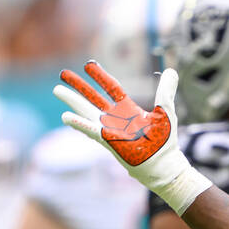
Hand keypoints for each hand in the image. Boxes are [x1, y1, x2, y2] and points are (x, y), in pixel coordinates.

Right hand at [54, 62, 208, 213]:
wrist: (163, 164)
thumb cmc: (164, 141)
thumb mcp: (166, 111)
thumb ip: (165, 91)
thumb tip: (171, 71)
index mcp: (128, 109)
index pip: (111, 88)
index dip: (100, 76)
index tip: (88, 64)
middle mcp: (116, 118)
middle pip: (93, 98)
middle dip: (78, 86)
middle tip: (62, 73)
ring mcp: (110, 130)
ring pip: (87, 111)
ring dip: (72, 101)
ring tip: (57, 90)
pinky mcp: (109, 141)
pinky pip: (91, 131)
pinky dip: (79, 124)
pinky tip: (66, 116)